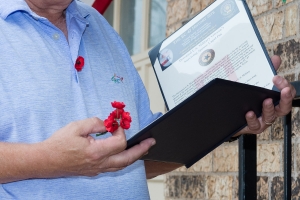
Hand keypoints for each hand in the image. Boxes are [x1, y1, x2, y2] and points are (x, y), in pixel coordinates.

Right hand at [40, 117, 154, 176]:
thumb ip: (95, 123)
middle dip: (141, 149)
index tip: (116, 124)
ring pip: (122, 166)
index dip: (121, 131)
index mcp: (96, 152)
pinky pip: (113, 168)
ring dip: (134, 157)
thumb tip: (108, 123)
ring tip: (143, 149)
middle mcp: (99, 163)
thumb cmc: (59, 143)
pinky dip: (123, 161)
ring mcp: (97, 169)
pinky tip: (126, 156)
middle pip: (127, 159)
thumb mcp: (76, 126)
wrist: (45, 161)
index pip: (119, 143)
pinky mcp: (94, 171)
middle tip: (151, 142)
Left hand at [235, 55, 295, 135]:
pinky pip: (255, 125)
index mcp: (274, 100)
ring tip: (266, 100)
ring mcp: (262, 120)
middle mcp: (271, 111)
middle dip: (286, 98)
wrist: (229, 114)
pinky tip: (249, 112)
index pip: (287, 93)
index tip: (276, 77)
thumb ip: (266, 72)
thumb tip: (275, 58)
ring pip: (271, 117)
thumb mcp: (255, 83)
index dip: (286, 86)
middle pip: (285, 107)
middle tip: (284, 90)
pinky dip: (253, 119)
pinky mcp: (252, 127)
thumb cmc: (246, 98)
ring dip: (269, 108)